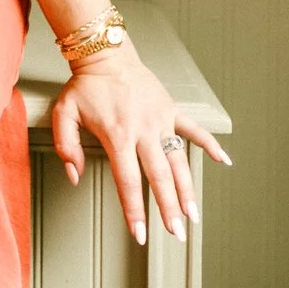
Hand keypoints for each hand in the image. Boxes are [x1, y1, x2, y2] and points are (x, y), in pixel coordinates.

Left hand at [49, 46, 232, 245]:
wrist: (106, 53)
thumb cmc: (85, 85)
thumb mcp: (64, 113)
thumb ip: (65, 146)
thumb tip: (75, 176)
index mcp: (117, 135)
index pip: (128, 182)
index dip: (134, 211)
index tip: (140, 234)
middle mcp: (143, 131)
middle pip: (159, 177)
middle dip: (168, 209)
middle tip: (176, 233)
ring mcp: (161, 120)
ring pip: (179, 160)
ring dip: (187, 189)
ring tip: (194, 214)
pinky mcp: (171, 110)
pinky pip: (195, 129)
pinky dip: (210, 144)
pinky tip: (224, 160)